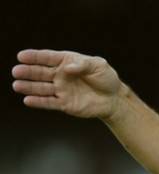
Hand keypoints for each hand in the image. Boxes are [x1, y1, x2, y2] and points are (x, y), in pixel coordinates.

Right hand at [12, 49, 127, 118]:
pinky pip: (49, 102)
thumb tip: (67, 68)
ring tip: (17, 85)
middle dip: (28, 72)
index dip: (35, 57)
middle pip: (41, 73)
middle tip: (16, 71)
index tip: (22, 56)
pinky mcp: (65, 104)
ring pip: (42, 88)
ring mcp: (62, 90)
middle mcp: (61, 75)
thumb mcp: (98, 66)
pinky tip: (28, 100)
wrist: (114, 98)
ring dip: (29, 87)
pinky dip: (39, 102)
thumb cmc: (106, 78)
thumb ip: (83, 65)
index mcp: (67, 62)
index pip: (48, 58)